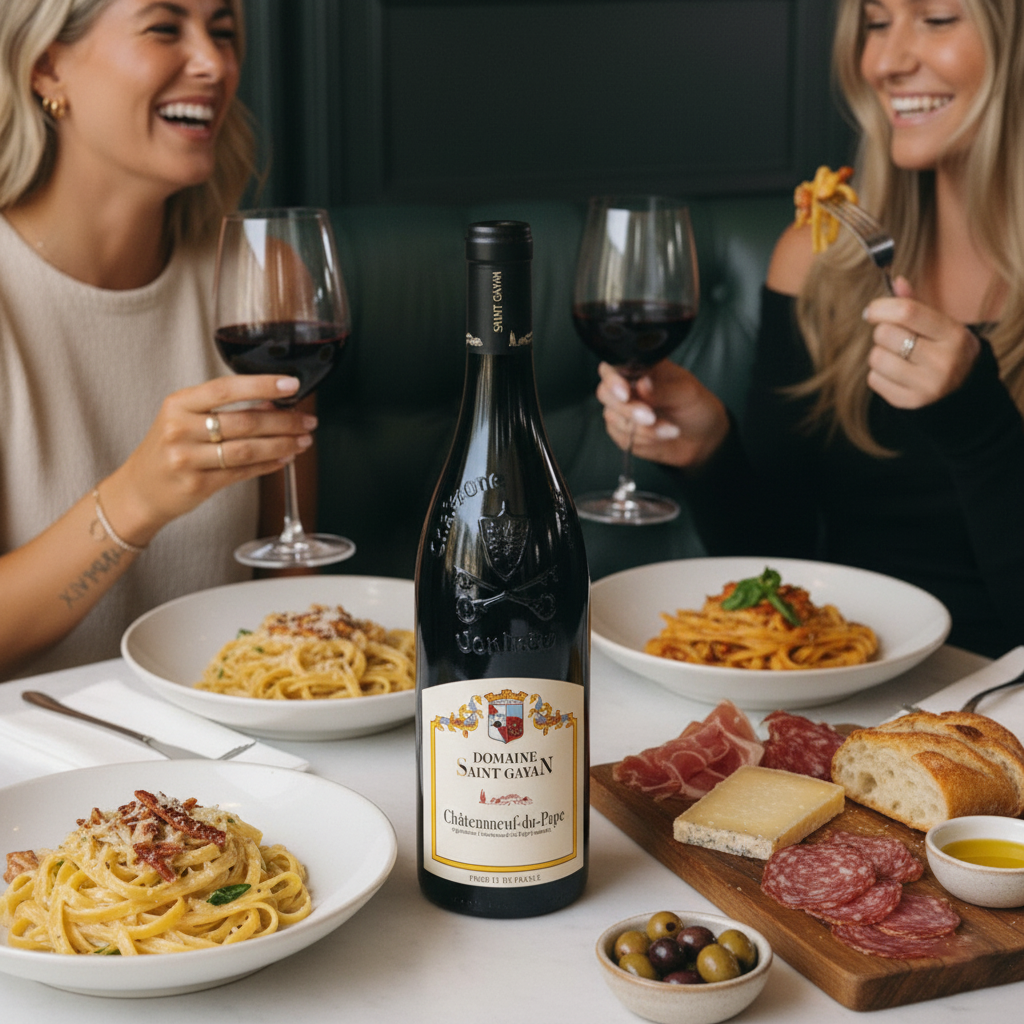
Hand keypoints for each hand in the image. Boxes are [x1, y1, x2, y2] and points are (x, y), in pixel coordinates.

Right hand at [100, 374, 314, 544]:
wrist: (140, 490)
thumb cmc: (169, 448)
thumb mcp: (185, 419)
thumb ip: (223, 409)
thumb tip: (272, 402)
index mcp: (179, 404)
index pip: (226, 388)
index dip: (262, 385)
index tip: (291, 384)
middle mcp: (181, 429)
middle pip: (244, 422)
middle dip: (284, 421)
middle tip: (308, 420)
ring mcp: (187, 459)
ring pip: (248, 449)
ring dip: (282, 444)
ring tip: (303, 440)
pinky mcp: (198, 485)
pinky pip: (243, 472)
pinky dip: (269, 465)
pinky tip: (285, 459)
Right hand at [595, 360, 729, 468]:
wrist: (703, 438)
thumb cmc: (696, 407)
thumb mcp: (687, 393)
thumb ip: (663, 389)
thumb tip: (642, 383)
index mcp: (641, 368)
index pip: (614, 367)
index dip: (613, 380)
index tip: (625, 394)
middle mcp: (627, 387)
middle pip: (605, 393)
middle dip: (627, 409)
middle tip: (651, 418)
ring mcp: (623, 410)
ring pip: (612, 417)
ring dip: (641, 429)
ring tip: (670, 430)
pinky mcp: (623, 432)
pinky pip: (621, 437)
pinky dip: (643, 440)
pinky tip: (662, 437)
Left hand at [862, 276, 980, 408]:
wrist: (961, 388)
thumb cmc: (942, 346)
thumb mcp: (938, 323)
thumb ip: (915, 303)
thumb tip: (895, 281)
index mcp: (953, 334)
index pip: (907, 312)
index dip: (881, 307)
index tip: (872, 310)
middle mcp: (944, 361)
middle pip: (885, 335)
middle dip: (882, 332)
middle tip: (893, 337)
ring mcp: (927, 385)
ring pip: (876, 359)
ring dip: (879, 354)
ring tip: (897, 356)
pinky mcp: (910, 402)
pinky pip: (873, 380)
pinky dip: (878, 374)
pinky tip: (897, 374)